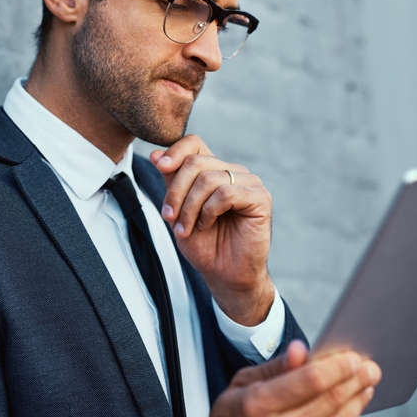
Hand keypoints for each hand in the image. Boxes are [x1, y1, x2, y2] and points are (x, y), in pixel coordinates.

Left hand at [151, 137, 272, 324]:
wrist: (224, 273)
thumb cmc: (204, 244)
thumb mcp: (179, 210)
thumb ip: (171, 182)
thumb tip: (155, 154)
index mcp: (214, 170)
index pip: (195, 143)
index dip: (175, 150)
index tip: (159, 166)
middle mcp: (233, 172)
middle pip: (196, 163)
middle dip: (175, 192)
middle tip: (169, 217)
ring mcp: (249, 183)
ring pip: (208, 179)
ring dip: (189, 208)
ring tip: (186, 228)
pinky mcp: (260, 198)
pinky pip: (226, 193)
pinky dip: (209, 211)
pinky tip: (206, 225)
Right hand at [202, 342, 381, 416]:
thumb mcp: (240, 386)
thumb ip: (274, 368)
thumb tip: (302, 350)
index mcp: (256, 406)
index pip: (311, 380)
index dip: (338, 366)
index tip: (354, 357)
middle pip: (331, 400)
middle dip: (356, 380)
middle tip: (370, 369)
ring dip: (357, 402)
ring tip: (364, 388)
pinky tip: (348, 414)